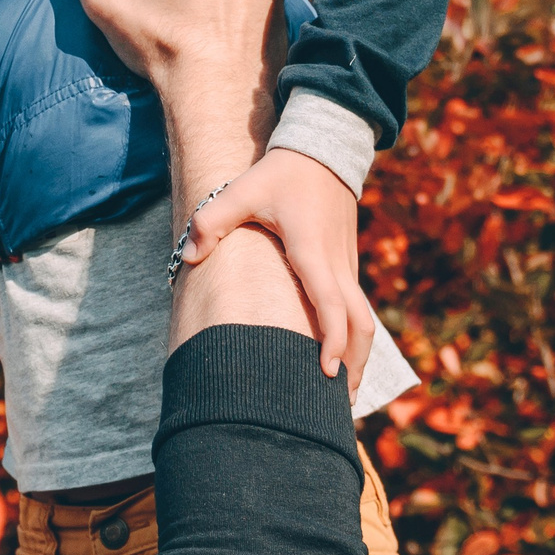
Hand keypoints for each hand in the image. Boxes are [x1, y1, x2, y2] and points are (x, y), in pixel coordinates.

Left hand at [179, 149, 373, 391]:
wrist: (324, 149)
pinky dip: (355, 337)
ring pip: (364, 319)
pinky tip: (341, 358)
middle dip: (354, 365)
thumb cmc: (280, 172)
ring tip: (345, 393)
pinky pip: (358, 308)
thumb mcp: (240, 190)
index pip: (330, 304)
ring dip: (358, 356)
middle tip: (339, 404)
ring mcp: (347, 264)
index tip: (328, 373)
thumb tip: (189, 257)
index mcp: (312, 250)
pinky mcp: (347, 264)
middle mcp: (337, 263)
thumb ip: (211, 221)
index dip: (331, 340)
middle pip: (360, 324)